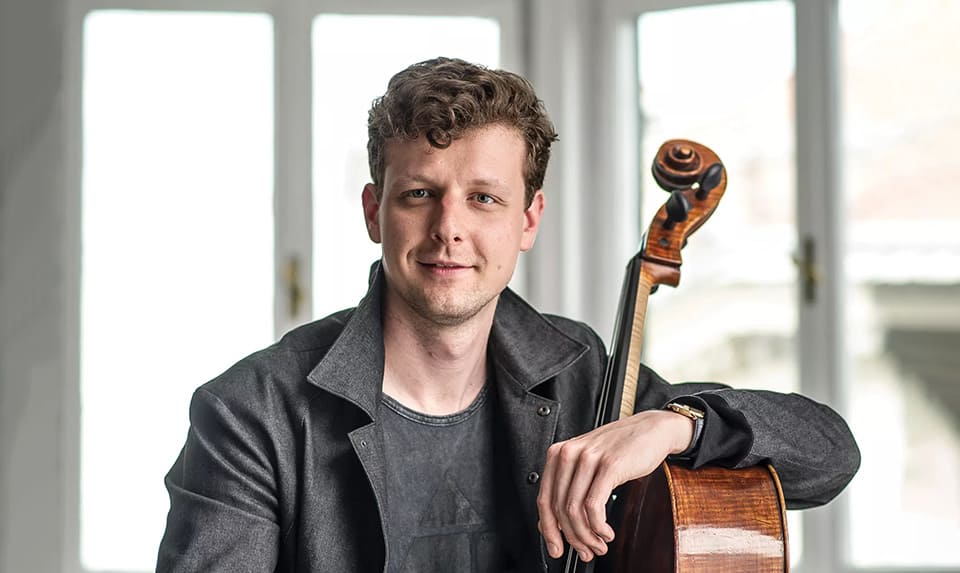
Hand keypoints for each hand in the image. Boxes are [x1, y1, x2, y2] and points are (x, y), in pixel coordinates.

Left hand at [536, 409, 694, 561]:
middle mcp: (569, 454)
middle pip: (558, 509)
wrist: (651, 430)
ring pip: (574, 511)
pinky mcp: (608, 466)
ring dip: (587, 536)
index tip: (556, 547)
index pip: (544, 500)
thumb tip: (551, 524)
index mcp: (559, 454)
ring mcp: (588, 459)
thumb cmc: (620, 448)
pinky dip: (599, 527)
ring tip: (599, 545)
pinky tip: (607, 532)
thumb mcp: (588, 465)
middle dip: (571, 538)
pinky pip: (594, 506)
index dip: (549, 530)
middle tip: (584, 552)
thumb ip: (568, 489)